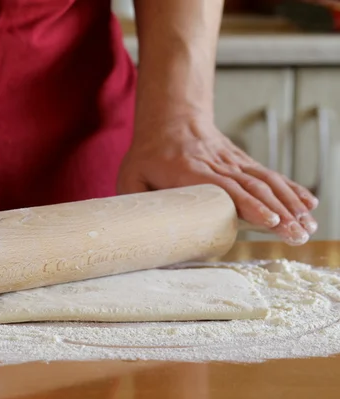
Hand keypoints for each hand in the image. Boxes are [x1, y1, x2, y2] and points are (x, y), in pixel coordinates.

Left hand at [117, 115, 318, 244]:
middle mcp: (217, 165)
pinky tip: (309, 205)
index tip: (270, 220)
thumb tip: (137, 234)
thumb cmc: (148, 155)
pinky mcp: (243, 163)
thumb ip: (135, 202)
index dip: (248, 203)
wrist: (170, 120)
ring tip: (308, 227)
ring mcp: (233, 162)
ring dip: (290, 204)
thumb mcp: (131, 176)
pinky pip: (270, 175)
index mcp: (189, 170)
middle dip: (279, 212)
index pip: (224, 187)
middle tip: (297, 235)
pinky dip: (291, 189)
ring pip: (267, 181)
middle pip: (253, 187)